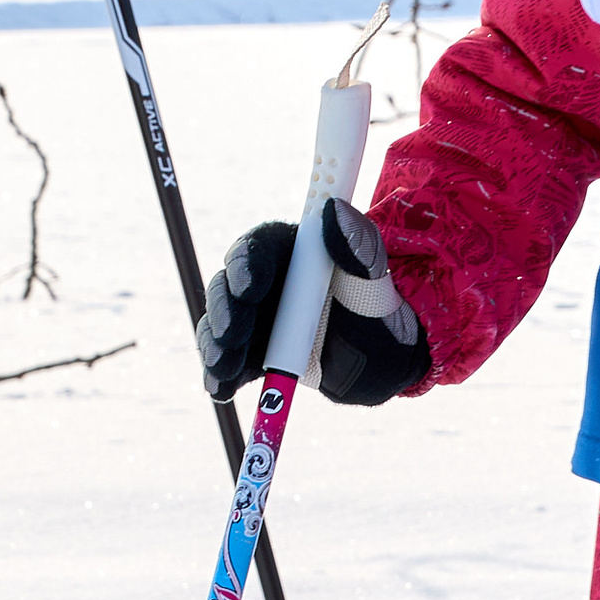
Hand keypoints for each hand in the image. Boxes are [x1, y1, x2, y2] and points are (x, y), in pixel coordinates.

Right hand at [196, 200, 430, 406]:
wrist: (384, 356)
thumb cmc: (379, 309)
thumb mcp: (376, 279)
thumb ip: (359, 247)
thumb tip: (335, 209)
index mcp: (290, 253)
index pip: (258, 246)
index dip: (245, 263)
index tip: (250, 287)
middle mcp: (265, 284)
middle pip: (229, 287)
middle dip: (224, 311)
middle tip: (232, 334)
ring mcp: (256, 321)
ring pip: (221, 326)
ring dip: (216, 345)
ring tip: (223, 367)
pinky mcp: (254, 355)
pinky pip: (230, 364)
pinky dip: (220, 377)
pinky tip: (220, 389)